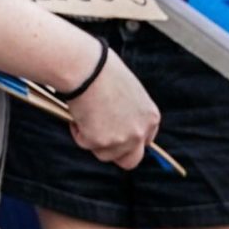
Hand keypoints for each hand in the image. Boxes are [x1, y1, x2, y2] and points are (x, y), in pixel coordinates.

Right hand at [67, 49, 160, 169]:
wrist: (87, 69)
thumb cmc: (104, 71)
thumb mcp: (130, 92)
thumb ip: (130, 112)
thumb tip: (118, 120)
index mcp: (150, 118)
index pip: (145, 141)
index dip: (129, 139)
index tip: (116, 134)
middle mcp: (139, 132)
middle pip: (130, 160)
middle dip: (116, 154)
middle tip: (100, 140)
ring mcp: (119, 140)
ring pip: (104, 154)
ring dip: (93, 140)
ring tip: (86, 116)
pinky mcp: (98, 142)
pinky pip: (84, 144)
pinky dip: (78, 132)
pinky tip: (78, 113)